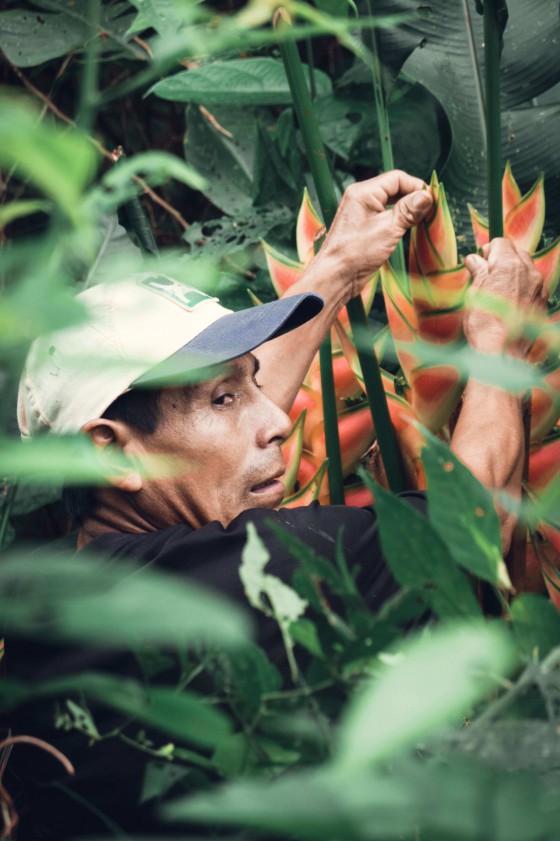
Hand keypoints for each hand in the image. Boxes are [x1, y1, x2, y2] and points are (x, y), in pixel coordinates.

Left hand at [312, 170, 432, 301]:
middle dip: (412, 198)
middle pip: (394, 188)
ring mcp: (360, 211)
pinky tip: (407, 228)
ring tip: (420, 221)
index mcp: (363, 192)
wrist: (335, 276)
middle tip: (429, 212)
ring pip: (390, 202)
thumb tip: (427, 196)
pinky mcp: (363, 225)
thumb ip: (408, 211)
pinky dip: (397, 219)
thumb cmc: (356, 253)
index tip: (431, 201)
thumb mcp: (388, 230)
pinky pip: (384, 214)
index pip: (397, 178)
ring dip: (406, 210)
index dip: (416, 187)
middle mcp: (360, 197)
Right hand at [464, 238, 545, 356]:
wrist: (502, 354)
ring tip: (499, 290)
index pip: (501, 243)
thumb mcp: (474, 293)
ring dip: (514, 273)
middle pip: (517, 253)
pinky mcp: (543, 303)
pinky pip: (534, 286)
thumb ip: (478, 272)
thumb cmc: (483, 323)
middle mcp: (529, 272)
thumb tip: (474, 260)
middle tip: (488, 274)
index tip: (480, 262)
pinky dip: (523, 287)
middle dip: (503, 259)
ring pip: (527, 269)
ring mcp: (539, 288)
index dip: (488, 251)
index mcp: (509, 265)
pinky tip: (510, 302)